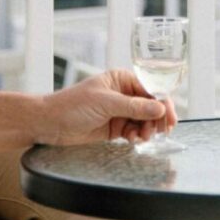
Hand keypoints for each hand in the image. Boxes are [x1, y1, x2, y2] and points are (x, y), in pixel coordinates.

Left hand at [41, 69, 175, 146]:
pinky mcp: (114, 128)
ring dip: (147, 130)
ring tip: (142, 138)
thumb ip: (134, 107)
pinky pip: (133, 131)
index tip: (171, 118)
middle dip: (156, 119)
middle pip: (150, 106)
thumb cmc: (72, 105)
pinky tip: (134, 140)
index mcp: (121, 79)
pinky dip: (137, 136)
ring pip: (143, 120)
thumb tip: (160, 108)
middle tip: (161, 132)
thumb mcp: (105, 103)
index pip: (150, 89)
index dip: (163, 102)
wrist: (49, 124)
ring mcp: (119, 111)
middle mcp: (123, 94)